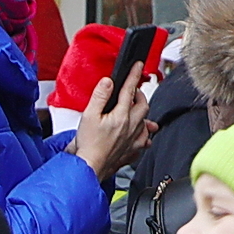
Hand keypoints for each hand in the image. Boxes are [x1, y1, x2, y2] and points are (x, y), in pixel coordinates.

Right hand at [74, 61, 156, 181]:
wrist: (90, 167)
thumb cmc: (88, 145)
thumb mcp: (88, 116)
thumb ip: (100, 96)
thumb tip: (108, 82)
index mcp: (121, 115)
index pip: (130, 90)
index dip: (134, 75)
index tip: (138, 65)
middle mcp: (132, 126)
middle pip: (143, 105)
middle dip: (139, 95)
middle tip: (133, 91)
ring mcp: (134, 139)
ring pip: (146, 121)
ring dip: (142, 113)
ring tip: (136, 109)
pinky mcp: (133, 150)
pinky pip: (145, 139)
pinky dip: (144, 133)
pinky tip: (142, 133)